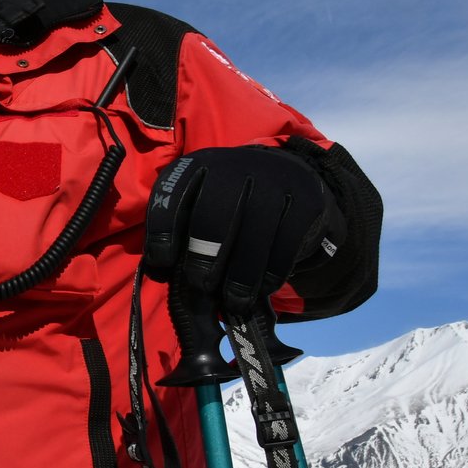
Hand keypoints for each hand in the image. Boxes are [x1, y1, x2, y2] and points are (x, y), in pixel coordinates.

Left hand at [144, 146, 330, 314]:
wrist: (288, 177)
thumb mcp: (198, 205)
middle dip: (205, 253)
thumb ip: (177, 233)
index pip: (174, 193)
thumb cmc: (229, 205)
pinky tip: (263, 290)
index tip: (162, 262)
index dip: (164, 229)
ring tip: (233, 301)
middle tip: (201, 285)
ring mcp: (274, 181)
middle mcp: (236, 167)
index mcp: (199, 166)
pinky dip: (273, 271)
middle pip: (216, 210)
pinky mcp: (307, 202)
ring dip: (241, 272)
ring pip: (255, 230)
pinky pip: (288, 242)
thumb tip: (160, 274)